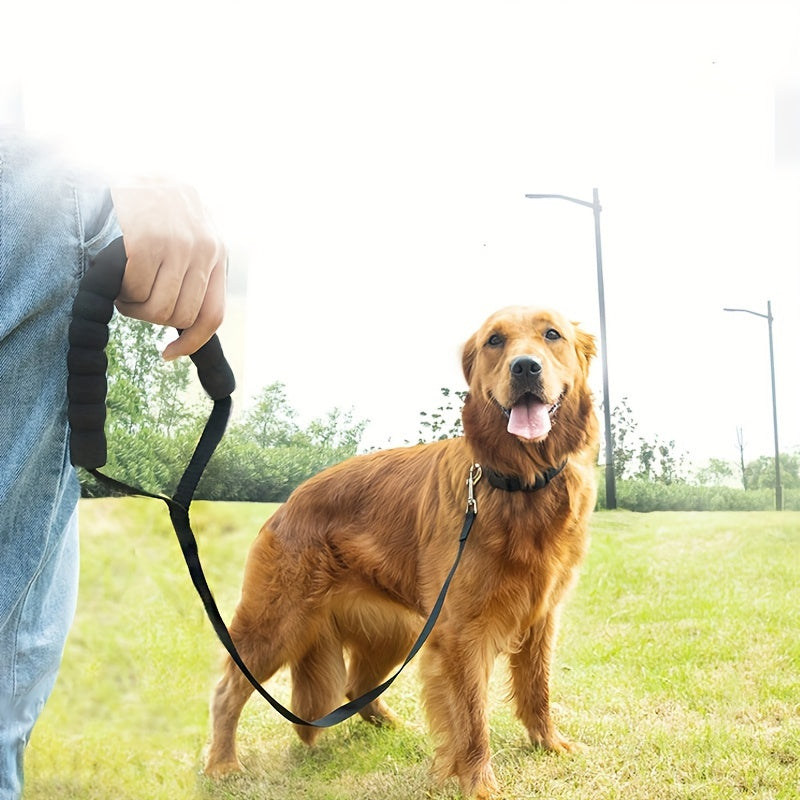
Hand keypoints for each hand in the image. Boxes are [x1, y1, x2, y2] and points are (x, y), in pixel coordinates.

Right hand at [110, 180, 226, 359]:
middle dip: (151, 317)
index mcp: (218, 254)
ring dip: (133, 306)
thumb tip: (188, 325)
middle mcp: (206, 250)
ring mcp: (179, 244)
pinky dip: (121, 291)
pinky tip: (117, 276)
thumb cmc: (158, 213)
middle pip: (179, 316)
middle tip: (134, 300)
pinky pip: (135, 290)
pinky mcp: (149, 239)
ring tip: (125, 286)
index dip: (191, 341)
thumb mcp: (190, 236)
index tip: (169, 354)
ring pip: (157, 309)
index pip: (213, 315)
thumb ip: (196, 272)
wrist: (133, 170)